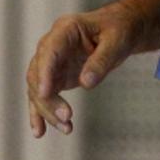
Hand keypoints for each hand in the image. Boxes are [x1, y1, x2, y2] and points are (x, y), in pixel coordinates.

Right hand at [26, 5, 139, 138]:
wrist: (120, 28)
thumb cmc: (118, 29)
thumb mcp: (117, 41)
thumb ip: (101, 60)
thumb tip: (86, 83)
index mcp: (65, 29)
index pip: (49, 51)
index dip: (44, 72)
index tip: (45, 93)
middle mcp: (53, 45)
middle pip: (39, 73)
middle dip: (49, 98)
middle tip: (67, 117)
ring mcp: (53, 62)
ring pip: (38, 88)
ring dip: (48, 110)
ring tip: (66, 128)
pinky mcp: (56, 76)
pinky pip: (43, 96)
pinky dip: (41, 113)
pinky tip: (40, 131)